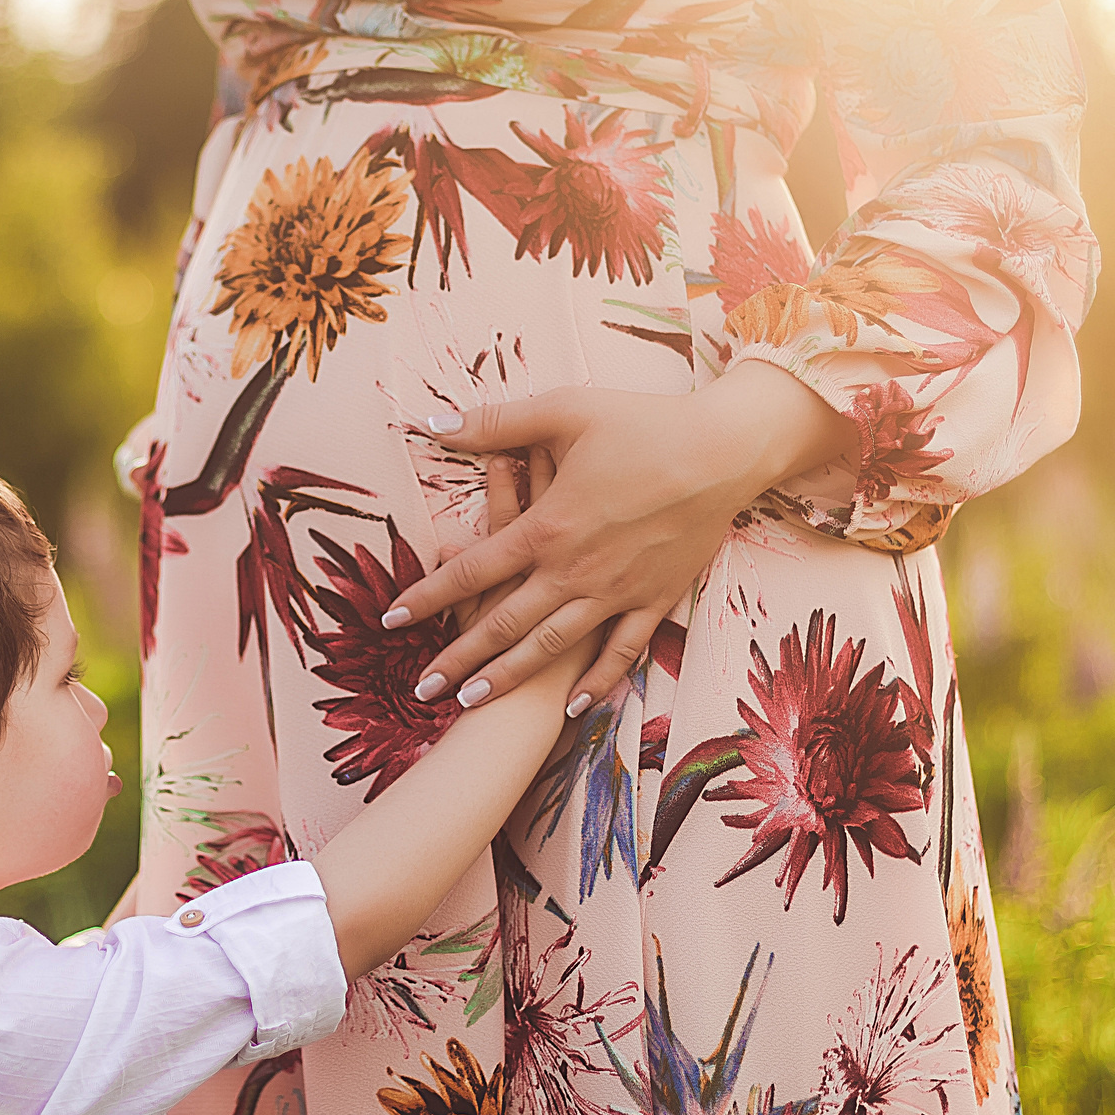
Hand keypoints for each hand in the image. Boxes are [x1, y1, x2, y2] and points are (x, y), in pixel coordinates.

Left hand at [384, 364, 850, 714]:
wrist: (723, 453)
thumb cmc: (645, 424)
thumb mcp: (566, 410)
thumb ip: (496, 422)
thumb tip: (435, 423)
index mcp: (547, 528)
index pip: (471, 571)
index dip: (427, 595)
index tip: (391, 618)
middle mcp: (575, 571)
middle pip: (503, 624)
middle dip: (458, 658)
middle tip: (423, 686)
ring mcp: (616, 592)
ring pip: (551, 647)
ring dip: (510, 678)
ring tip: (474, 702)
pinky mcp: (656, 599)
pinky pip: (622, 651)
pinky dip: (598, 681)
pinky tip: (576, 704)